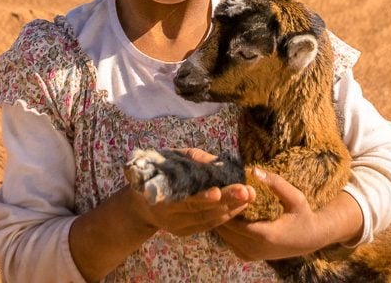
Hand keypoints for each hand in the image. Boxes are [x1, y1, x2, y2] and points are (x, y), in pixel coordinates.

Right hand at [126, 148, 255, 236]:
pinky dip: (225, 216)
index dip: (202, 198)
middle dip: (226, 201)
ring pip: (207, 220)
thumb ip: (193, 159)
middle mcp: (168, 217)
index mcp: (161, 198)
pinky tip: (240, 207)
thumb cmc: (159, 171)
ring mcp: (177, 227)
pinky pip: (208, 225)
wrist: (141, 202)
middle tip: (247, 191)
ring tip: (250, 197)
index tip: (218, 192)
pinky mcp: (184, 232)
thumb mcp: (172, 158)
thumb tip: (217, 163)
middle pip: (201, 211)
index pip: (184, 200)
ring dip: (231, 209)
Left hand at [215, 167, 327, 261]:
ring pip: (224, 236)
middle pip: (226, 230)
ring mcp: (250, 255)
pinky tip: (225, 211)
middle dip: (219, 211)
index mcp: (267, 236)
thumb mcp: (295, 197)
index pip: (235, 222)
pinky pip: (228, 241)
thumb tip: (253, 170)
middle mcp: (256, 249)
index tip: (220, 189)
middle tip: (214, 191)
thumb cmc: (303, 215)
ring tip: (218, 199)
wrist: (309, 239)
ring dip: (220, 219)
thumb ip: (276, 183)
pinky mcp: (247, 256)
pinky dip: (225, 227)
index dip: (226, 206)